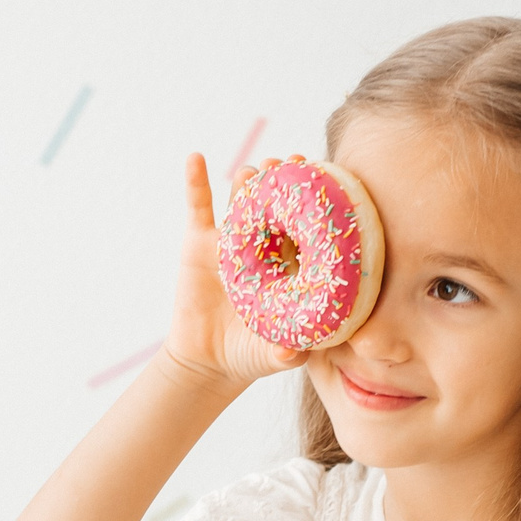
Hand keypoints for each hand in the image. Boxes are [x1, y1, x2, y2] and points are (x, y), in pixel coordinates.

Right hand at [163, 153, 304, 395]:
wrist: (207, 362)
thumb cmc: (250, 355)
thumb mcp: (273, 355)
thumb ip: (287, 354)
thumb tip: (295, 354)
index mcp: (288, 266)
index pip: (305, 229)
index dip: (314, 205)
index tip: (325, 180)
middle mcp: (263, 247)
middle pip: (275, 206)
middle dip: (283, 182)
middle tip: (291, 163)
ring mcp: (230, 241)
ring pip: (241, 201)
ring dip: (248, 180)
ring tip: (254, 170)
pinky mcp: (199, 243)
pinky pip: (197, 206)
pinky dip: (195, 181)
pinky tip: (196, 158)